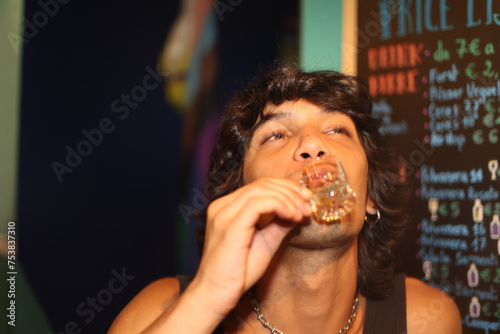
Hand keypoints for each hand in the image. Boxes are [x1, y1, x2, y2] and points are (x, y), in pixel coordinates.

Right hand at [189, 177, 311, 316]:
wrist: (214, 296)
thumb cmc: (237, 273)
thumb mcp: (265, 243)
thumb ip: (278, 224)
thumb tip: (297, 210)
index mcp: (226, 208)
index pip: (259, 186)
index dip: (285, 188)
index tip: (305, 199)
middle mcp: (221, 206)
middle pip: (261, 184)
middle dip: (290, 190)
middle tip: (308, 203)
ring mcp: (223, 214)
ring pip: (261, 190)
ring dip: (288, 198)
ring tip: (303, 213)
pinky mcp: (230, 226)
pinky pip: (259, 204)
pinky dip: (280, 206)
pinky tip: (292, 217)